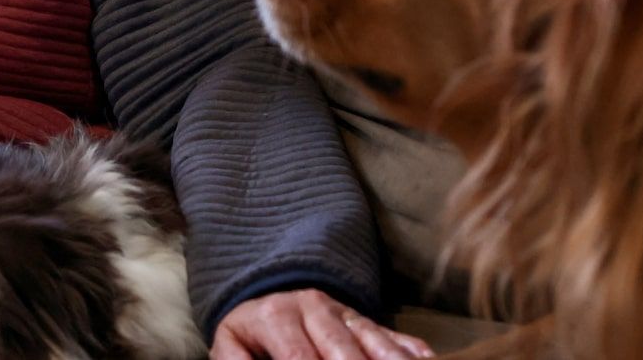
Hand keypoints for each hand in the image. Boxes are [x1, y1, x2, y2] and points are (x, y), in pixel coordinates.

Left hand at [211, 288, 434, 359]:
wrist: (269, 290)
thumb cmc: (252, 332)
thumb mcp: (231, 342)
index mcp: (277, 317)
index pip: (299, 357)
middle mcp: (315, 309)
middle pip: (342, 348)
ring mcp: (345, 312)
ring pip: (372, 338)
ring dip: (389, 359)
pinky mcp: (365, 319)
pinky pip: (393, 332)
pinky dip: (410, 349)